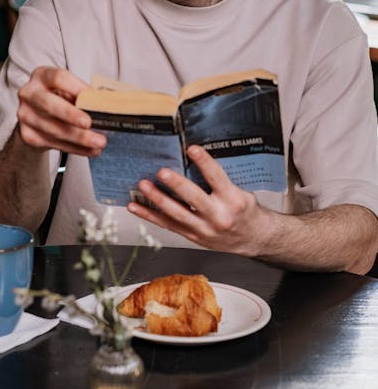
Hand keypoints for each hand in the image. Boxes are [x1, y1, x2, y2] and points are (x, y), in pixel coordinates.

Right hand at [17, 66, 106, 155]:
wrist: (38, 117)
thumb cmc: (60, 99)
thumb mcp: (70, 91)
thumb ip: (84, 96)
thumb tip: (106, 107)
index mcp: (42, 75)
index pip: (59, 78)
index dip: (77, 88)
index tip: (94, 98)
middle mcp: (29, 93)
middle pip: (50, 104)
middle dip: (71, 115)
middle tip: (89, 123)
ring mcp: (25, 115)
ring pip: (53, 129)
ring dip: (79, 138)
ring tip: (99, 142)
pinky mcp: (28, 135)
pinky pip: (53, 144)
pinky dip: (75, 148)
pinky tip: (90, 150)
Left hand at [127, 144, 264, 252]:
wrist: (253, 238)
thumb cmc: (246, 211)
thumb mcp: (241, 192)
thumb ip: (220, 181)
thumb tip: (194, 160)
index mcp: (233, 200)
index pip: (217, 178)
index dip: (204, 163)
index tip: (192, 149)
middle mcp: (218, 216)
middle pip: (194, 198)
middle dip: (176, 185)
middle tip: (162, 172)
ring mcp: (204, 229)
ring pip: (177, 213)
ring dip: (157, 199)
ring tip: (143, 186)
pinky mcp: (193, 236)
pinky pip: (167, 225)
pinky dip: (149, 216)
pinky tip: (136, 206)